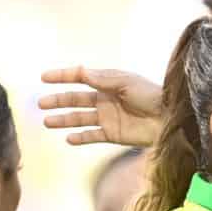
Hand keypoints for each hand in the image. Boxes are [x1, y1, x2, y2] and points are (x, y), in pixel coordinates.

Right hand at [39, 67, 163, 147]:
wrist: (170, 118)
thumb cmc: (152, 95)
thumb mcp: (127, 83)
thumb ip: (103, 79)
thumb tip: (80, 72)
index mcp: (108, 82)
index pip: (80, 78)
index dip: (62, 76)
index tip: (44, 77)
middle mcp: (105, 99)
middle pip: (75, 99)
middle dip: (58, 101)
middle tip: (41, 103)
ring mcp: (108, 117)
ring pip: (79, 119)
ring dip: (63, 120)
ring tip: (47, 121)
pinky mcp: (113, 134)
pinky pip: (92, 136)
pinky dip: (80, 138)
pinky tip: (68, 138)